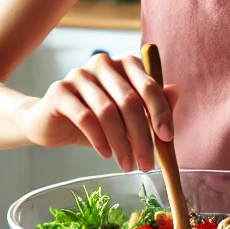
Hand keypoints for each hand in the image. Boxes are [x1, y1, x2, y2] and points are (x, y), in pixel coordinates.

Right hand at [16, 52, 178, 172]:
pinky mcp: (60, 91)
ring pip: (107, 111)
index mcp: (124, 64)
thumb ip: (153, 105)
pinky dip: (99, 140)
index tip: (167, 139)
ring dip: (121, 143)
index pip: (148, 84)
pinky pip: (85, 117)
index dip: (160, 112)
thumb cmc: (97, 119)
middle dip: (141, 136)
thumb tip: (176, 91)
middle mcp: (103, 63)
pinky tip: (106, 154)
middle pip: (129, 100)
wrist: (52, 123)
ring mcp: (79, 74)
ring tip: (126, 164)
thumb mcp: (128, 117)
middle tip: (146, 164)